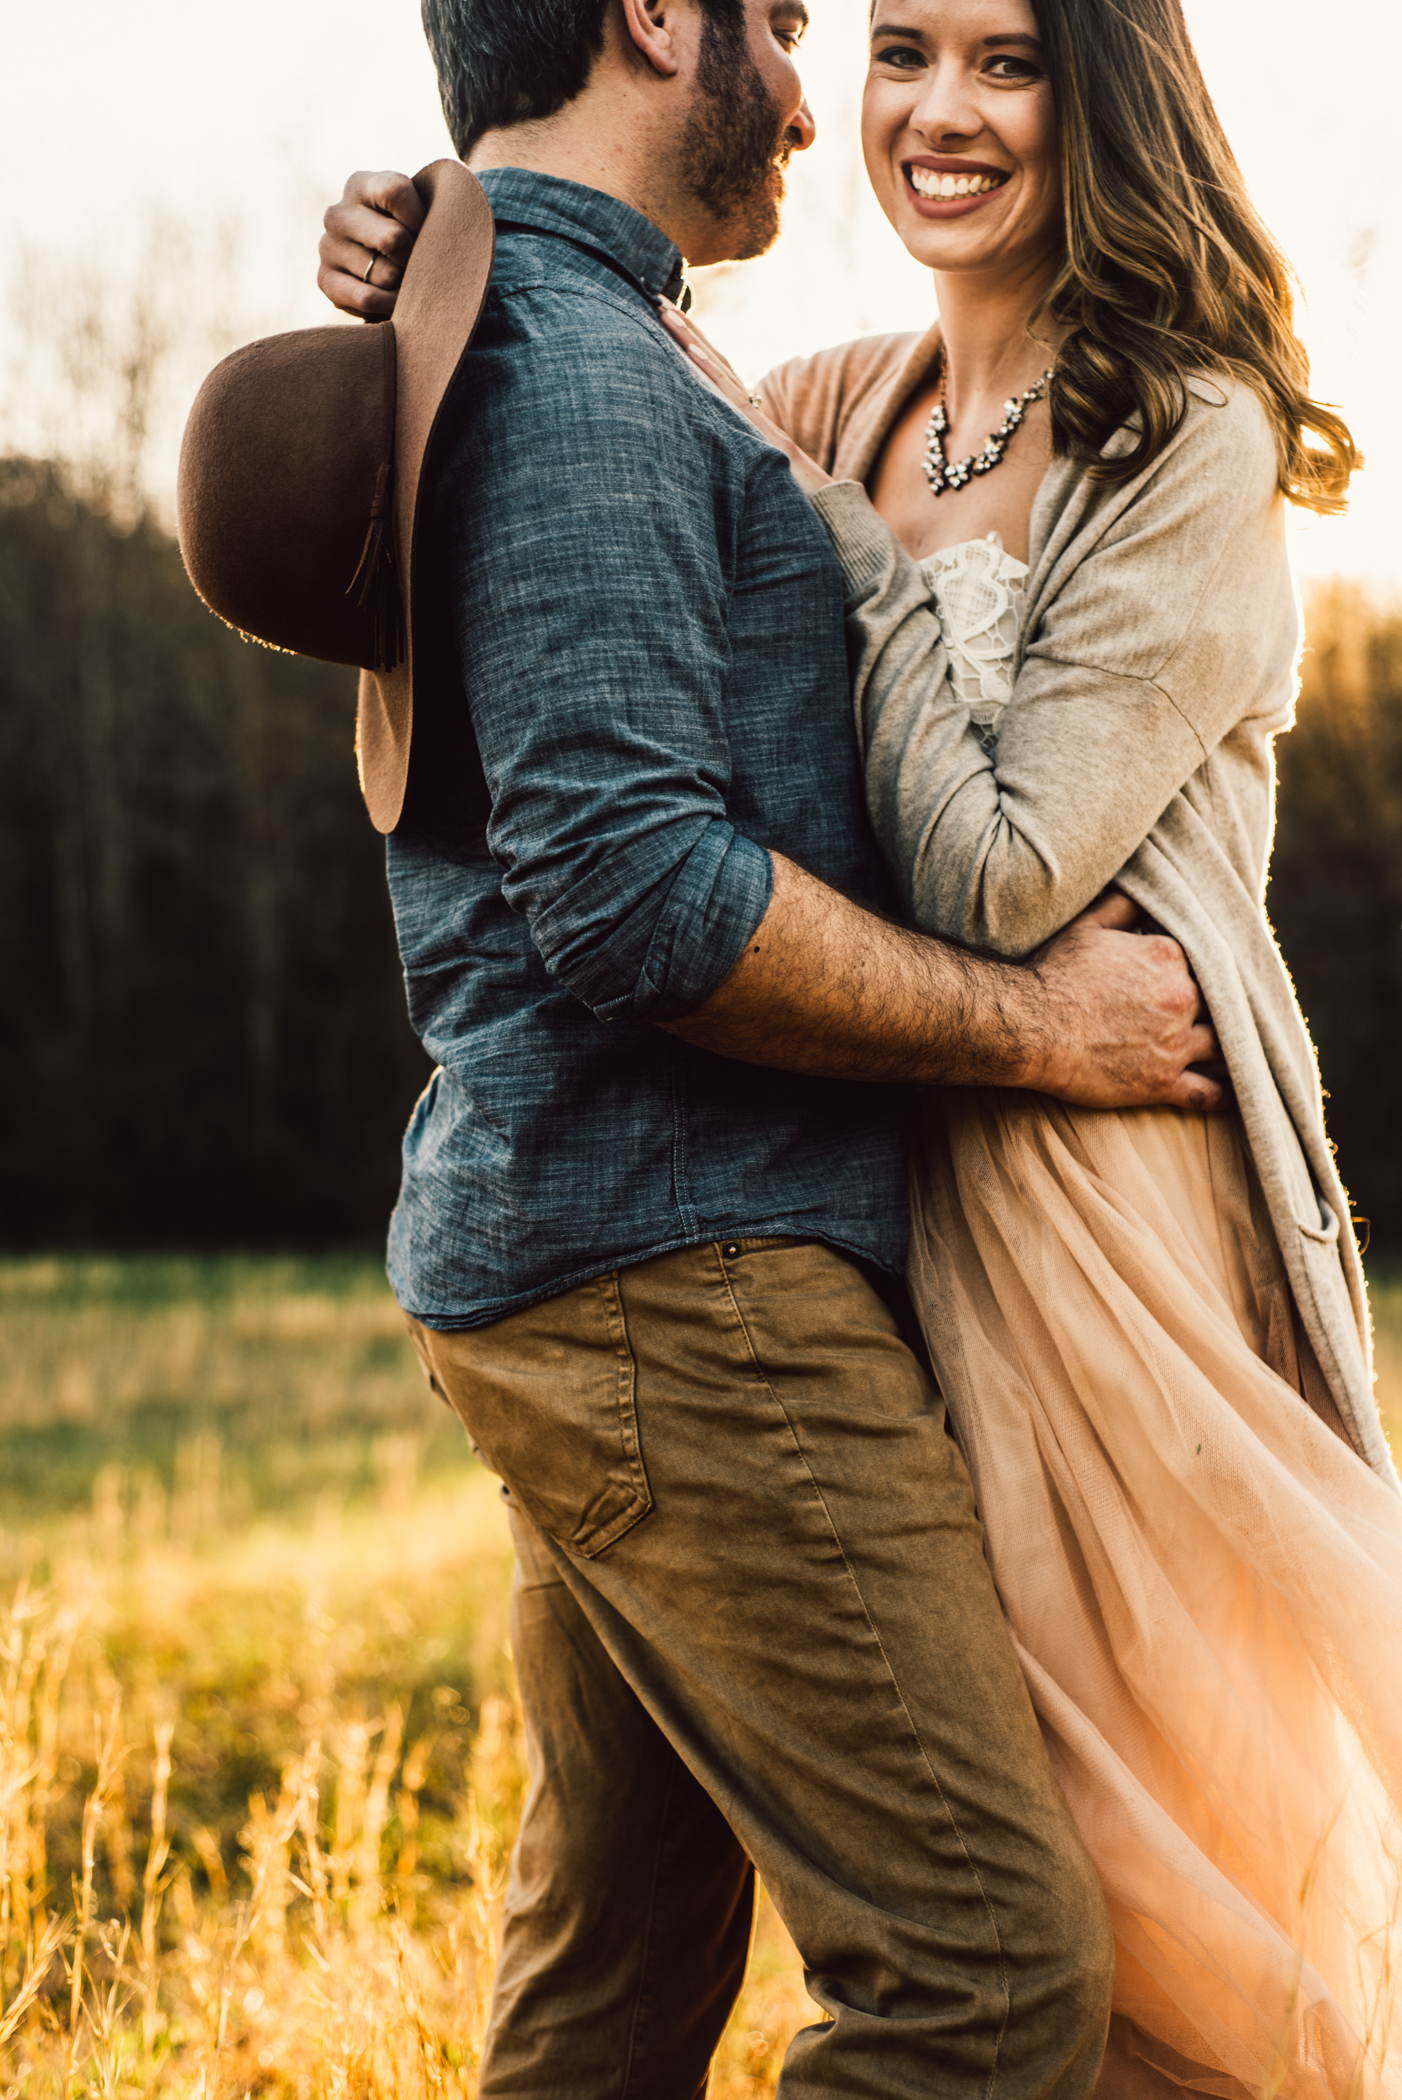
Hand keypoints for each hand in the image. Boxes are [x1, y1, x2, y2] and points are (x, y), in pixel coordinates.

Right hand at [317, 170, 422, 320]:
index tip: (425, 230)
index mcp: (360, 185)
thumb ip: (429, 211)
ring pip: (383, 274)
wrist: (384, 268)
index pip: (395, 191)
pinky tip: (395, 301)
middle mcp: (337, 214)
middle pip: (392, 238)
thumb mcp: (418, 210)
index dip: (418, 217)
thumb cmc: (411, 233)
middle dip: (413, 256)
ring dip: (403, 284)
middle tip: (416, 261)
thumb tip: (445, 232)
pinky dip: (389, 305)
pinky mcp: (325, 280)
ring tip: (406, 280)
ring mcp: (327, 247)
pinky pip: (367, 299)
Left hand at [656, 302, 832, 496]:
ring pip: (718, 369)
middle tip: (654, 298)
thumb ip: (737, 462)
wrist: (827, 510)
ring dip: (689, 338)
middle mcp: (748, 411)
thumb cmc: (792, 502)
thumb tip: (711, 465)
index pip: (715, 375)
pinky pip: (729, 396)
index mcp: (745, 420)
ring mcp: (753, 417)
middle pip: (713, 361)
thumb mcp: (754, 478)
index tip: (668, 321)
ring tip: (663, 311)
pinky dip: (710, 372)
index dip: (693, 347)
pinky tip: (689, 350)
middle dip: (685, 329)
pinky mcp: (757, 430)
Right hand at [1029, 893, 1225, 1111]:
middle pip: (1221, 1002)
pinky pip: (1209, 1092)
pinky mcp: (1162, 1082)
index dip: (1200, 970)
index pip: (1206, 961)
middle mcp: (1181, 998)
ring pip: (1224, 1045)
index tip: (1195, 978)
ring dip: (1228, 1046)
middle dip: (1218, 1007)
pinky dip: (1226, 1094)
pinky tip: (1234, 1092)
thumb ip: (1126, 904)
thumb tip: (1149, 889)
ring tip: (1234, 1049)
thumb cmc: (1054, 974)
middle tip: (1219, 1013)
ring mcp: (1176, 1043)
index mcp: (1169, 957)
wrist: (1030, 1027)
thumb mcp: (1088, 925)